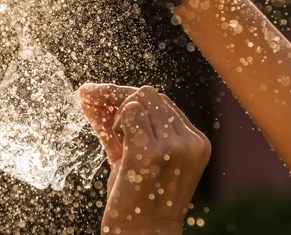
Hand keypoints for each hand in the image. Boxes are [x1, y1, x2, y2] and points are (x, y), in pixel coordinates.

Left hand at [78, 83, 210, 234]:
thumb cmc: (139, 198)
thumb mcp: (143, 157)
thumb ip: (131, 126)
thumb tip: (93, 93)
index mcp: (196, 142)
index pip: (162, 101)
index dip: (128, 98)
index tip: (100, 97)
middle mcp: (190, 141)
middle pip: (150, 94)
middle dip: (120, 99)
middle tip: (103, 117)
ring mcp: (173, 146)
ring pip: (138, 99)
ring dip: (119, 115)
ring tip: (118, 141)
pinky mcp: (150, 153)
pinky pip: (129, 112)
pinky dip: (114, 123)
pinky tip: (115, 142)